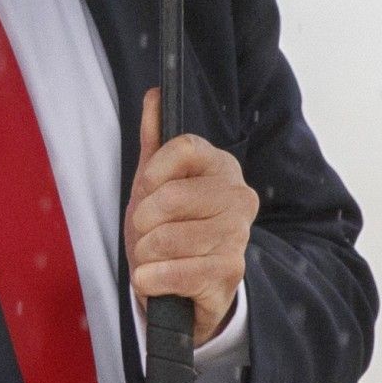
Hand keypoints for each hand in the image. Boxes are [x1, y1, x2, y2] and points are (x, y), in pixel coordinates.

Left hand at [126, 90, 255, 343]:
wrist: (186, 288)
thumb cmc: (171, 228)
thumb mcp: (155, 183)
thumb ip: (155, 138)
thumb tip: (154, 94)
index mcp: (222, 167)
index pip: (182, 148)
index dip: (153, 172)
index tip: (146, 190)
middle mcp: (239, 197)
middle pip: (171, 195)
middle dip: (142, 221)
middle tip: (146, 232)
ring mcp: (238, 236)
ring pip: (166, 238)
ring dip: (144, 253)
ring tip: (153, 257)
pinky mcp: (230, 274)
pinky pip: (174, 272)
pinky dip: (151, 279)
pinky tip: (155, 279)